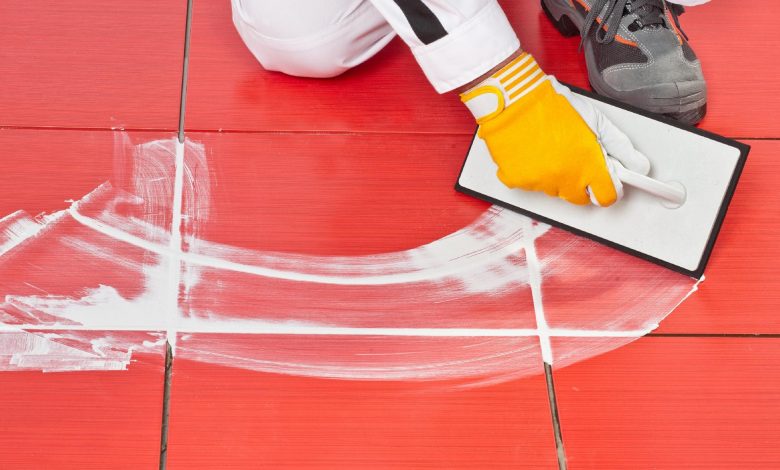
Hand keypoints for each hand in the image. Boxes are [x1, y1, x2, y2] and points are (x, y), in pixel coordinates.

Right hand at [460, 53, 649, 205]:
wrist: (515, 100)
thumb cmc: (552, 105)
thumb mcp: (596, 120)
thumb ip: (620, 147)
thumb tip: (639, 165)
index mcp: (587, 165)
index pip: (607, 196)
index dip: (609, 188)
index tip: (608, 180)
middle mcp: (565, 178)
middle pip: (580, 198)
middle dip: (582, 182)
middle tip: (576, 158)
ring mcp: (540, 182)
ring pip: (555, 190)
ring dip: (557, 176)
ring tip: (551, 149)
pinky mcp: (518, 181)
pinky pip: (532, 185)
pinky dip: (533, 173)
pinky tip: (533, 153)